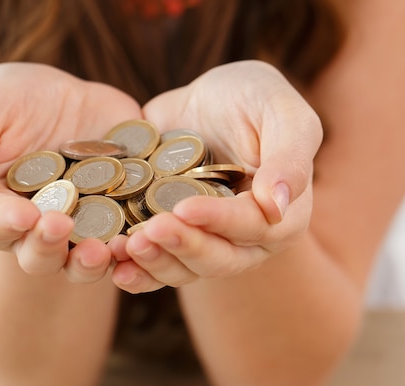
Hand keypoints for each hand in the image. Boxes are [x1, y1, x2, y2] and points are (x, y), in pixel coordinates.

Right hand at [0, 63, 141, 281]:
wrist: (73, 90)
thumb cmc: (14, 99)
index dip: (7, 224)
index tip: (24, 214)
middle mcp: (36, 228)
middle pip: (37, 256)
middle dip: (47, 247)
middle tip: (61, 226)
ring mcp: (78, 227)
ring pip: (80, 262)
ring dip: (89, 263)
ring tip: (103, 249)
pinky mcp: (116, 219)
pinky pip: (123, 243)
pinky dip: (130, 248)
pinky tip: (137, 238)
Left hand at [110, 60, 321, 292]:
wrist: (206, 99)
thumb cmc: (253, 98)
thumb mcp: (281, 110)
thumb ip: (290, 154)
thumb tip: (277, 206)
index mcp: (281, 214)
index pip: (253, 227)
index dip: (219, 221)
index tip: (185, 208)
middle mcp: (246, 238)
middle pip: (218, 259)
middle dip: (182, 247)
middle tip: (147, 233)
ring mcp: (206, 241)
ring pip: (184, 269)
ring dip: (154, 264)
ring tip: (125, 248)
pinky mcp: (173, 236)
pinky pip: (156, 263)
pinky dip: (136, 269)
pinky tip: (114, 264)